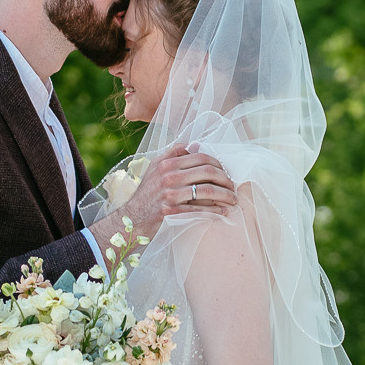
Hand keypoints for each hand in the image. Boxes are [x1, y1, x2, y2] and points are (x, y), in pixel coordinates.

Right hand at [92, 145, 234, 246]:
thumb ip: (173, 154)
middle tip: (233, 186)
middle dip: (225, 178)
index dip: (218, 163)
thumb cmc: (146, 194)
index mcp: (166, 163)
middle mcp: (168, 175)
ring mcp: (169, 193)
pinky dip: (214, 210)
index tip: (225, 172)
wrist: (131, 219)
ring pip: (206, 190)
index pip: (200, 157)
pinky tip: (223, 212)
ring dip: (224, 195)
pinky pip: (199, 209)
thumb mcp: (154, 168)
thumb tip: (195, 145)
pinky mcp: (171, 211)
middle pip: (207, 171)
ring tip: (233, 199)